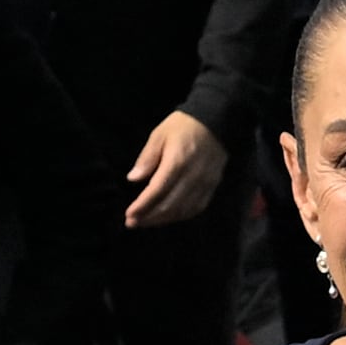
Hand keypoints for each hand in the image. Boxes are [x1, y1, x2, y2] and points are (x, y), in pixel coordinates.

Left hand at [123, 108, 228, 228]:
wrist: (216, 121)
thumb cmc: (183, 126)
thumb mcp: (159, 135)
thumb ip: (147, 158)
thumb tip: (133, 179)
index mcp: (177, 162)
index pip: (157, 191)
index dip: (142, 206)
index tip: (129, 215)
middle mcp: (192, 177)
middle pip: (169, 205)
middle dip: (149, 217)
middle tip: (133, 223)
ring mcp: (205, 184)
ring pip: (183, 210)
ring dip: (163, 220)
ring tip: (147, 222)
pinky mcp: (213, 186)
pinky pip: (196, 208)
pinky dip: (180, 216)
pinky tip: (168, 217)